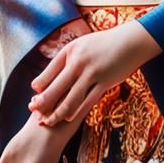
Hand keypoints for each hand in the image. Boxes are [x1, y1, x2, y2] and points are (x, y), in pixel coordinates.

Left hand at [28, 18, 161, 126]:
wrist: (130, 41)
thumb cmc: (103, 44)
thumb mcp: (82, 45)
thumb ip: (68, 59)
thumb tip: (52, 74)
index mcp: (70, 50)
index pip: (49, 71)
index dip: (39, 86)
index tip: (34, 96)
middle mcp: (78, 61)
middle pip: (55, 87)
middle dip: (42, 103)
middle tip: (34, 113)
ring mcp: (92, 73)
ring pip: (70, 99)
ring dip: (57, 113)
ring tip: (49, 121)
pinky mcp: (104, 83)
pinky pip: (87, 102)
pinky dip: (76, 112)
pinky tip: (68, 119)